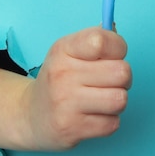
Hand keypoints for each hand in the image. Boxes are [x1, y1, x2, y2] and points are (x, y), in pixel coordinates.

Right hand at [23, 27, 132, 149]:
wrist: (31, 116)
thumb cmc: (59, 80)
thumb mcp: (69, 52)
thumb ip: (95, 39)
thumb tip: (114, 27)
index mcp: (63, 49)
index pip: (101, 40)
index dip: (118, 48)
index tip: (112, 55)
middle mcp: (62, 74)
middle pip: (122, 72)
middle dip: (123, 79)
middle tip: (108, 82)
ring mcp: (66, 102)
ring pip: (120, 99)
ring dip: (117, 101)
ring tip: (101, 100)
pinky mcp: (71, 128)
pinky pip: (113, 124)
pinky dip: (108, 121)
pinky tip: (92, 116)